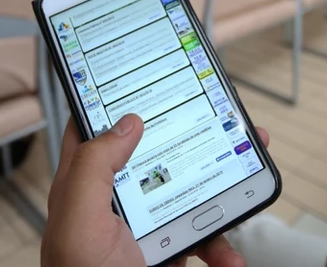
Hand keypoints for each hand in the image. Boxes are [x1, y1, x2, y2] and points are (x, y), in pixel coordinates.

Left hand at [42, 115, 268, 266]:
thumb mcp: (78, 220)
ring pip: (190, 198)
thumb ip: (94, 166)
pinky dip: (223, 250)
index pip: (96, 130)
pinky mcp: (167, 256)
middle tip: (232, 127)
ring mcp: (143, 232)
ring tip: (248, 190)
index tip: (151, 78)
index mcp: (85, 188)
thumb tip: (125, 121)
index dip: (117, 101)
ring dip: (223, 198)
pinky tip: (230, 260)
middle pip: (159, 157)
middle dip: (198, 141)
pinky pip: (203, 242)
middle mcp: (115, 205)